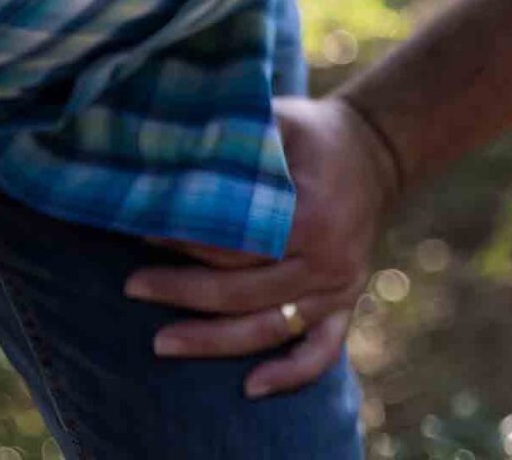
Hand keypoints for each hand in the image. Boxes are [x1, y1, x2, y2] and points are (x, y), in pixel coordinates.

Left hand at [124, 94, 402, 397]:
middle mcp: (329, 260)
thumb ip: (235, 142)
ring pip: (268, 328)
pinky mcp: (345, 302)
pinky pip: (321, 350)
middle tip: (132, 286)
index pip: (237, 245)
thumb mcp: (280, 122)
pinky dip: (290, 374)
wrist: (379, 151)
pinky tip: (251, 389)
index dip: (186, 243)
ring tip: (161, 342)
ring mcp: (340, 287)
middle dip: (182, 292)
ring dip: (212, 341)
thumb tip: (167, 153)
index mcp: (314, 217)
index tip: (143, 233)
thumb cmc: (314, 135)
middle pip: (243, 292)